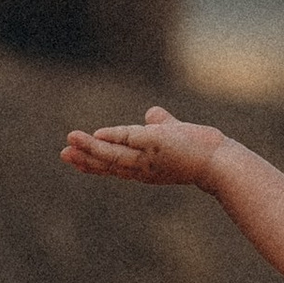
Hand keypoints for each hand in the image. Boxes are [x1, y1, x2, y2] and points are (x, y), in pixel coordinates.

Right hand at [60, 106, 230, 187]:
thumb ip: (161, 123)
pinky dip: (108, 141)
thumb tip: (152, 113)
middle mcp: (143, 169)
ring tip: (68, 143)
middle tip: (63, 154)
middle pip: (108, 166)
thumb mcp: (175, 133)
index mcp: (145, 168)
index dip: (96, 161)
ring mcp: (146, 161)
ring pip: (111, 157)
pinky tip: (94, 135)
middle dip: (85, 160)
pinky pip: (125, 144)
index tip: (77, 157)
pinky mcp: (152, 149)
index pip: (115, 165)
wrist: (220, 162)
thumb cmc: (201, 151)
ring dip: (88, 150)